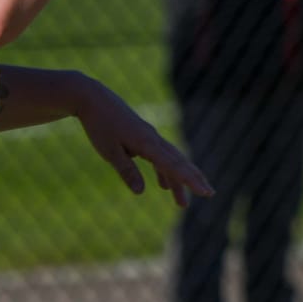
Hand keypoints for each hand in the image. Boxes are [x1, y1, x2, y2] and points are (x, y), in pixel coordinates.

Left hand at [74, 78, 213, 207]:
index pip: (174, 166)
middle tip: (209, 194)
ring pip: (171, 160)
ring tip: (182, 203)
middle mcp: (153, 139)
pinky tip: (163, 185)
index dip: (191, 181)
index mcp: (147, 143)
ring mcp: (150, 137)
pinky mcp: (143, 136)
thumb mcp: (109, 151)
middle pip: (179, 162)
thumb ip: (127, 171)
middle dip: (194, 179)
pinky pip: (160, 156)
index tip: (206, 192)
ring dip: (178, 180)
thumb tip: (141, 192)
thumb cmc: (99, 125)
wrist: (93, 98)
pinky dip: (164, 171)